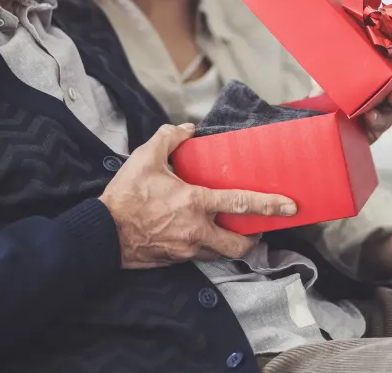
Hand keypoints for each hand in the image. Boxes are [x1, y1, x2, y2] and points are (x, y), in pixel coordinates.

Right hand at [98, 124, 297, 268]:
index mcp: (194, 203)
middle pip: (239, 244)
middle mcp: (196, 230)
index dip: (269, 206)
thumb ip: (169, 139)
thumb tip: (187, 130)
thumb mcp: (145, 158)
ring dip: (228, 243)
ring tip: (227, 229)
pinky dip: (205, 247)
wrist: (102, 233)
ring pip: (220, 253)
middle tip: (258, 227)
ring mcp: (186, 249)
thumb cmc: (125, 197)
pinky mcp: (175, 260)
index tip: (290, 207)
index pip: (241, 204)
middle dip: (254, 238)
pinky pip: (199, 256)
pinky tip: (198, 234)